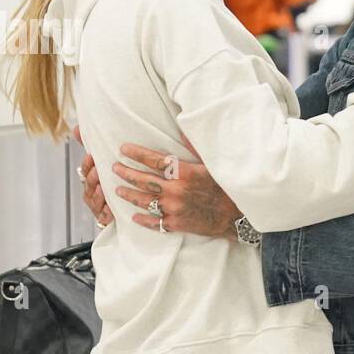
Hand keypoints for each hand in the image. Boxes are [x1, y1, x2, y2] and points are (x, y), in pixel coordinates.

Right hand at [73, 125, 112, 227]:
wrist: (125, 208)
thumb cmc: (112, 182)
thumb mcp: (104, 163)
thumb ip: (91, 146)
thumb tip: (77, 127)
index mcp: (91, 179)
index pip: (85, 169)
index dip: (87, 164)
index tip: (92, 156)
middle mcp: (92, 192)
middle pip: (89, 184)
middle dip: (93, 177)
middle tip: (99, 171)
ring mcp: (98, 206)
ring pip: (95, 200)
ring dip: (99, 194)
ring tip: (104, 188)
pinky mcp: (106, 219)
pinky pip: (104, 217)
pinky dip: (106, 213)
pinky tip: (111, 208)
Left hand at [111, 135, 240, 235]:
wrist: (238, 216)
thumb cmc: (228, 187)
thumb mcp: (214, 164)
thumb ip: (195, 147)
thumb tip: (182, 129)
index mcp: (185, 173)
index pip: (154, 160)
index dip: (137, 154)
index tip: (124, 149)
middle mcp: (176, 190)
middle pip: (144, 180)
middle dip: (127, 173)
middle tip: (115, 168)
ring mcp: (175, 208)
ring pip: (145, 200)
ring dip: (129, 195)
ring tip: (118, 190)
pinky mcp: (177, 224)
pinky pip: (155, 223)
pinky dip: (143, 220)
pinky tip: (134, 216)